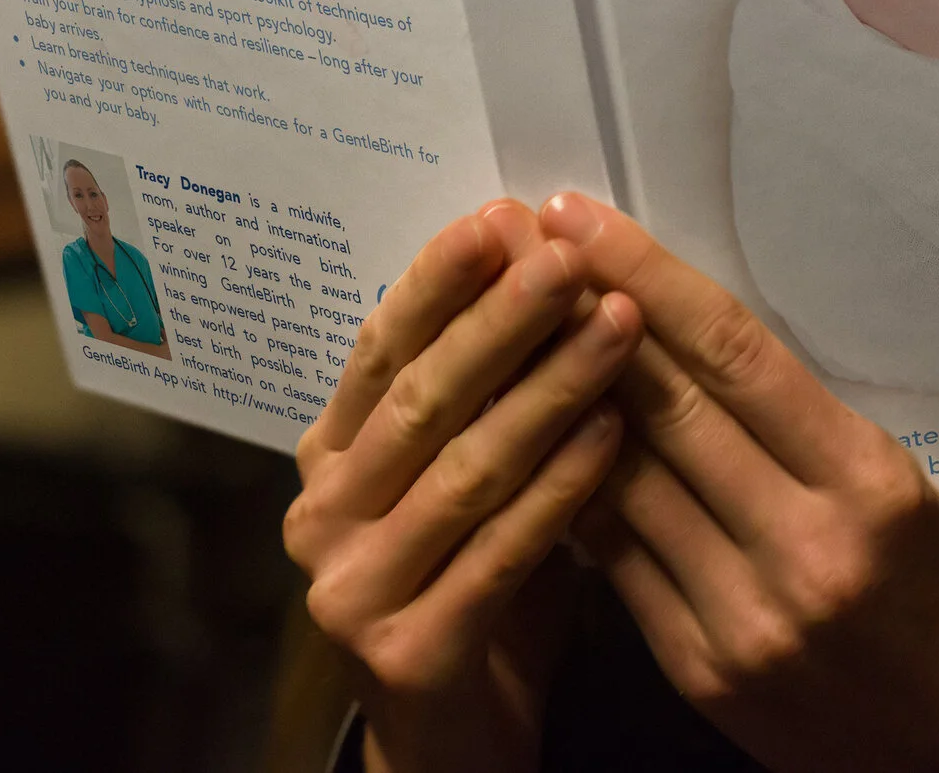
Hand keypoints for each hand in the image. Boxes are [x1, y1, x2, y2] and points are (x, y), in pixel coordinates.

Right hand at [284, 201, 643, 772]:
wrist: (455, 742)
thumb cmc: (476, 588)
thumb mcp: (468, 478)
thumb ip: (488, 392)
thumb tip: (549, 254)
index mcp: (328, 458)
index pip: (378, 349)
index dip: (439, 281)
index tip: (501, 218)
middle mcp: (320, 516)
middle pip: (421, 398)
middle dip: (501, 319)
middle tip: (570, 257)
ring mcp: (352, 588)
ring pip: (463, 468)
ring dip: (547, 389)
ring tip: (618, 326)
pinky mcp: (406, 652)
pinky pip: (500, 551)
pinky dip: (561, 487)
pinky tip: (615, 433)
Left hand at [542, 194, 938, 772]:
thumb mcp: (906, 486)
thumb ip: (803, 423)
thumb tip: (685, 333)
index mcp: (867, 484)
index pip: (735, 357)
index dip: (649, 278)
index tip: (584, 219)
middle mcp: (803, 549)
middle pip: (666, 408)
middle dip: (583, 316)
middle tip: (524, 247)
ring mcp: (744, 617)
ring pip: (620, 481)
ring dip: (557, 396)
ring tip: (510, 328)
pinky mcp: (700, 671)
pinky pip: (615, 560)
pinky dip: (572, 491)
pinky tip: (534, 437)